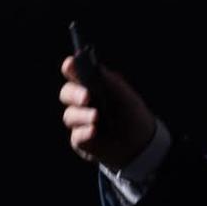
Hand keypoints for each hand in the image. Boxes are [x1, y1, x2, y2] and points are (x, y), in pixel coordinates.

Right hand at [59, 55, 156, 169]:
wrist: (140, 141)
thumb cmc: (131, 112)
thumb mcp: (123, 93)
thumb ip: (108, 80)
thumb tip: (94, 67)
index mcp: (90, 85)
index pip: (73, 73)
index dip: (69, 68)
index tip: (70, 64)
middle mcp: (81, 101)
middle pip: (66, 93)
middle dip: (74, 94)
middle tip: (87, 97)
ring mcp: (79, 121)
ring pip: (69, 115)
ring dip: (82, 115)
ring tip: (97, 117)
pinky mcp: (80, 139)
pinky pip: (76, 136)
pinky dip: (85, 132)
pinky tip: (94, 131)